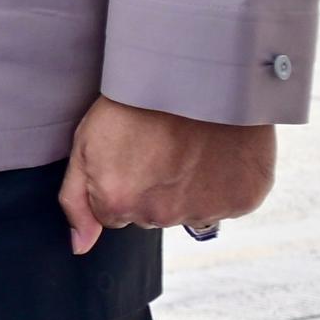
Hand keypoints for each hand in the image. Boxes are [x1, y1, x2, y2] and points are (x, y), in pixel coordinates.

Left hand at [59, 94, 277, 251]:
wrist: (195, 73)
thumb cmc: (134, 102)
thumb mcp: (86, 142)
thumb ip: (76, 200)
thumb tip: (80, 246)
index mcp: (119, 203)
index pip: (113, 214)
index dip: (120, 182)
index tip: (130, 154)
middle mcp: (161, 215)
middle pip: (151, 215)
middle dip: (152, 187)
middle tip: (160, 145)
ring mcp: (204, 210)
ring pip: (188, 210)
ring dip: (187, 186)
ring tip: (188, 145)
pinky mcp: (243, 200)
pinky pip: (226, 203)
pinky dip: (222, 184)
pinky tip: (216, 153)